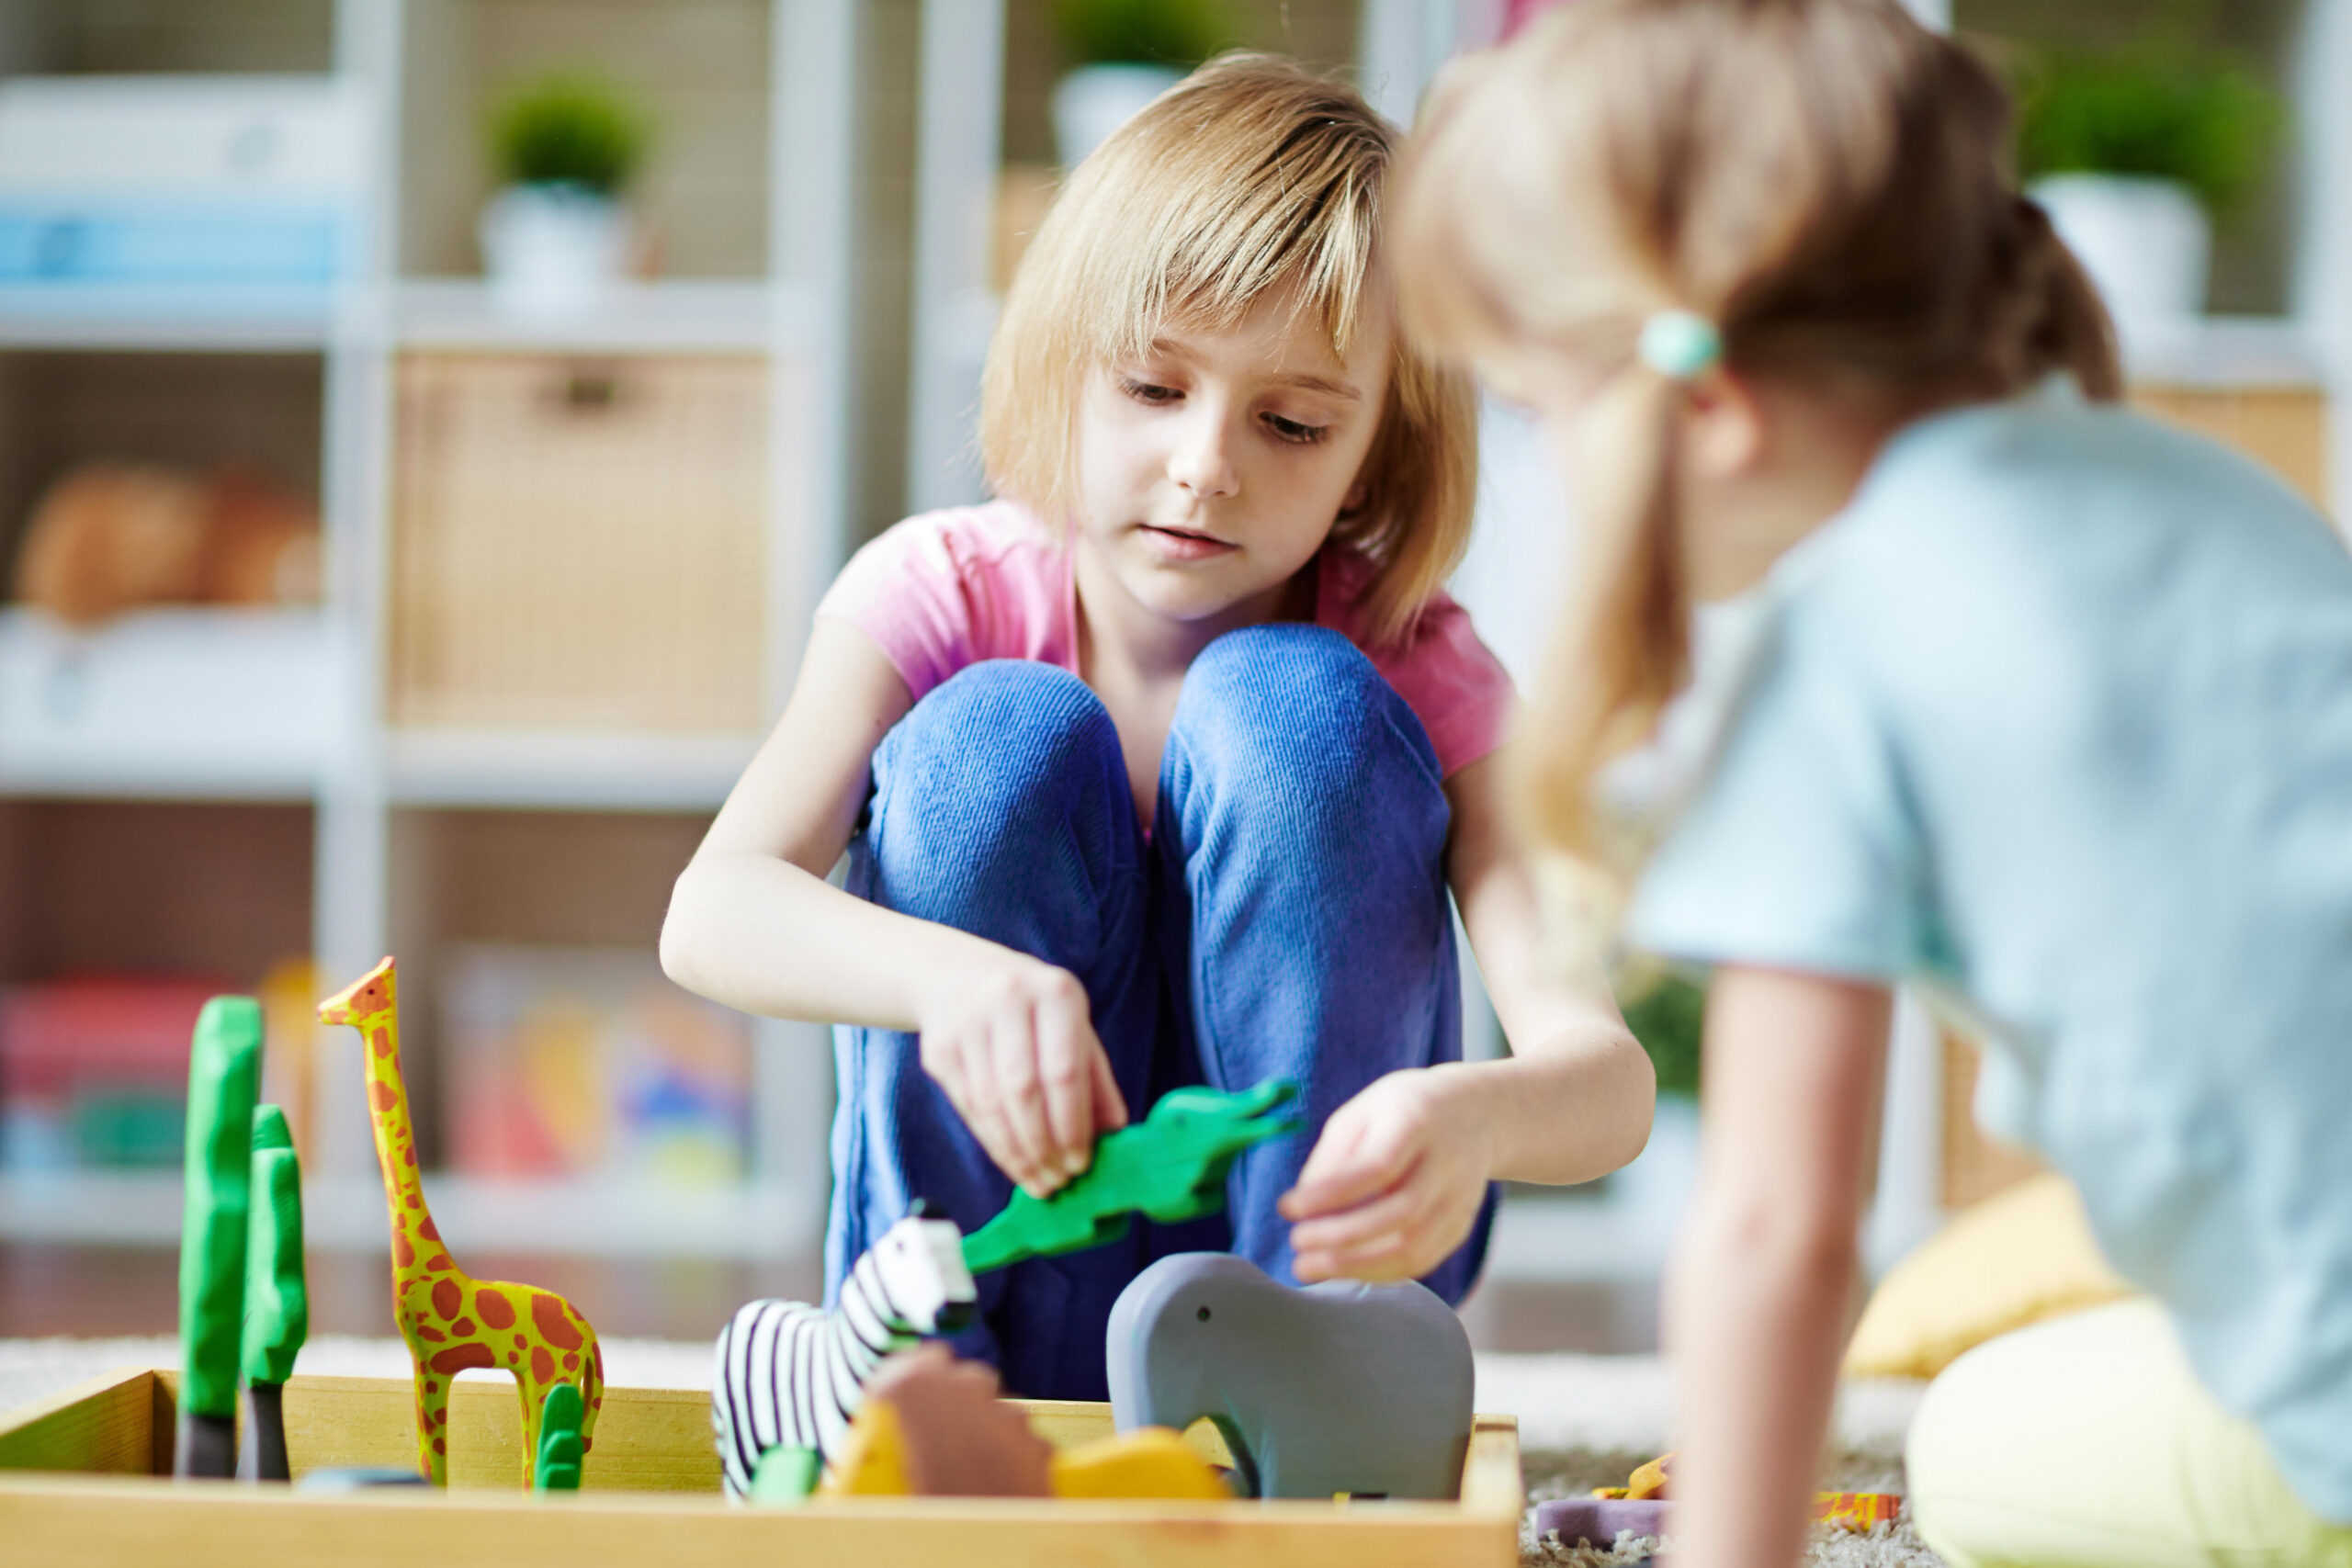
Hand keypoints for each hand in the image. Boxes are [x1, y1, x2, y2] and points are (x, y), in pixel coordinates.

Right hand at [916, 951, 1127, 1197]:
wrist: (955, 975)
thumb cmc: (1030, 1008)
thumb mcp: (1072, 1026)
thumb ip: (1096, 1078)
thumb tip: (1114, 1133)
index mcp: (1054, 992)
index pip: (1064, 1071)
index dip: (1072, 1124)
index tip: (1082, 1161)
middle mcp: (1007, 1001)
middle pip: (1024, 1091)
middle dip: (1043, 1145)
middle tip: (1060, 1179)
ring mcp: (967, 1024)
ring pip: (992, 1105)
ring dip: (1017, 1152)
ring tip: (1039, 1179)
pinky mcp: (939, 1049)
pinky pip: (969, 1107)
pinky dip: (994, 1141)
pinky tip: (1013, 1161)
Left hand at [1280, 1068, 1494, 1283]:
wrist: (1474, 1114)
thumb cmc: (1404, 1111)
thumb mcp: (1362, 1113)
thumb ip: (1332, 1157)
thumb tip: (1304, 1207)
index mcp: (1417, 1123)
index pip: (1377, 1167)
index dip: (1330, 1194)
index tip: (1288, 1208)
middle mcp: (1447, 1163)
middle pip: (1400, 1213)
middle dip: (1341, 1238)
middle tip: (1296, 1243)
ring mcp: (1459, 1199)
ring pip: (1414, 1248)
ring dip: (1356, 1266)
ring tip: (1310, 1266)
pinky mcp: (1461, 1226)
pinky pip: (1421, 1261)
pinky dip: (1377, 1272)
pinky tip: (1344, 1268)